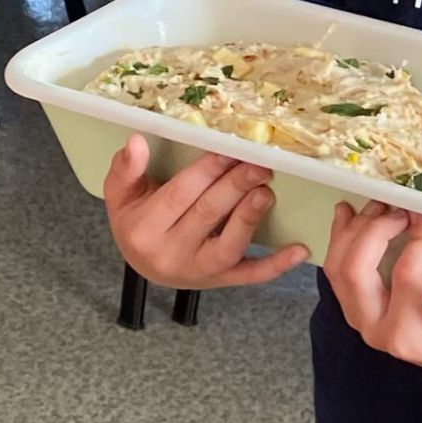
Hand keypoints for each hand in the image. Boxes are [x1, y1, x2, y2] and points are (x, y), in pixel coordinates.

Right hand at [103, 134, 308, 287]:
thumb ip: (127, 168)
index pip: (179, 195)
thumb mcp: (122, 195)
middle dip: (234, 187)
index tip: (229, 150)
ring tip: (266, 192)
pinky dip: (277, 265)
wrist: (144, 265)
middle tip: (258, 165)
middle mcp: (170, 255)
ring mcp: (199, 272)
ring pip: (229, 246)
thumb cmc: (137, 221)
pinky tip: (299, 250)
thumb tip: (136, 141)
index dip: (206, 171)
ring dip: (250, 218)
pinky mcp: (222, 281)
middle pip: (207, 216)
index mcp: (144, 229)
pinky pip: (252, 276)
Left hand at [322, 200, 421, 375]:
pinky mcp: (353, 305)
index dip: (416, 243)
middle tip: (400, 210)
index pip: (404, 279)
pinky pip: (335, 268)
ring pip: (337, 268)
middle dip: (374, 231)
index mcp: (406, 335)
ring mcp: (358, 316)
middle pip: (355, 272)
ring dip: (353, 231)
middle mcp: (374, 328)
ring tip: (378, 205)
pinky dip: (340, 237)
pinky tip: (348, 214)